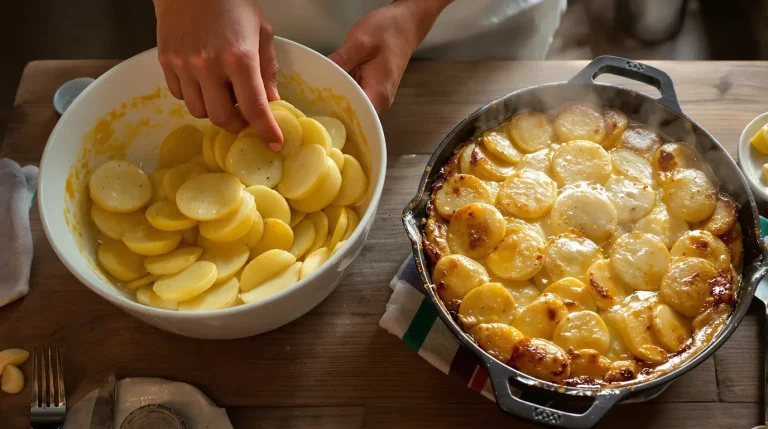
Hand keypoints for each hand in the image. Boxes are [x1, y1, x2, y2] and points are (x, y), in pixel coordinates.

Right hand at [154, 0, 282, 148]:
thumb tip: (271, 102)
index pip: (254, 108)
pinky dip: (194, 96)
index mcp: (239, 58)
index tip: (273, 143)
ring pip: (198, 111)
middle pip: (221, 118)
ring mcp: (184, 65)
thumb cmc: (232, 3)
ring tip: (223, 94)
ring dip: (214, 110)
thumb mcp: (262, 32)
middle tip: (244, 116)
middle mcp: (209, 65)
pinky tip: (204, 82)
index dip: (265, 130)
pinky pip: (180, 95)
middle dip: (237, 124)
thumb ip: (267, 70)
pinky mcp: (166, 62)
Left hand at [329, 0, 451, 112]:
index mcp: (377, 94)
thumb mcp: (359, 42)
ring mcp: (379, 96)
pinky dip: (347, 89)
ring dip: (340, 96)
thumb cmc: (389, 31)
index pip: (353, 116)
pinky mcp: (376, 89)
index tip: (318, 106)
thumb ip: (340, 61)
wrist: (406, 23)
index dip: (334, 113)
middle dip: (334, 105)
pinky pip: (358, 94)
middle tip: (315, 96)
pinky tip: (337, 80)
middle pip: (353, 113)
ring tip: (324, 88)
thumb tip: (322, 75)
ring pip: (354, 103)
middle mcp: (380, 101)